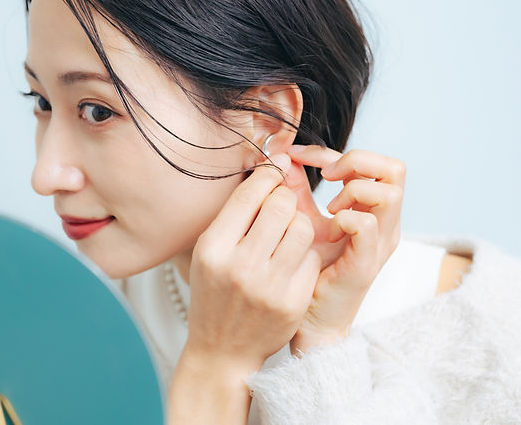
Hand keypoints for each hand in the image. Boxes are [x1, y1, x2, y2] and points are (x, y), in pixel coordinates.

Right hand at [184, 153, 322, 368]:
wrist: (222, 352)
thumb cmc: (215, 294)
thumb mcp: (209, 252)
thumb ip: (235, 215)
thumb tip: (269, 168)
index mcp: (213, 249)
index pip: (248, 194)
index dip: (266, 176)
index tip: (272, 174)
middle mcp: (240, 266)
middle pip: (280, 205)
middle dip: (284, 198)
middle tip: (281, 204)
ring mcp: (269, 287)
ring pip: (303, 227)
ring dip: (298, 223)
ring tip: (286, 232)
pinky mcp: (293, 302)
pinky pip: (311, 257)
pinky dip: (303, 254)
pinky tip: (290, 263)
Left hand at [282, 145, 405, 351]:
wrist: (309, 321)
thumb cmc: (307, 273)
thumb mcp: (302, 221)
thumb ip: (295, 189)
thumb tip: (282, 156)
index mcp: (373, 212)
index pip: (372, 162)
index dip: (332, 152)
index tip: (296, 157)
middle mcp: (385, 225)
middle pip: (395, 168)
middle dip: (355, 161)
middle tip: (325, 177)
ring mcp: (379, 244)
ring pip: (388, 192)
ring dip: (352, 191)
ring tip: (328, 209)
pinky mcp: (365, 264)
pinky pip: (365, 224)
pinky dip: (343, 218)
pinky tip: (327, 230)